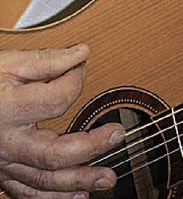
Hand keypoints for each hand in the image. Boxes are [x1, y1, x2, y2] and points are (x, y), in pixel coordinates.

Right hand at [0, 44, 123, 198]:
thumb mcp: (8, 63)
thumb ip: (47, 60)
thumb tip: (82, 53)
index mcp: (9, 109)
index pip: (56, 100)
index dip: (76, 80)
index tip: (81, 67)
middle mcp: (6, 142)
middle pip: (53, 154)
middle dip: (90, 147)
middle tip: (117, 135)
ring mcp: (3, 162)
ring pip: (43, 181)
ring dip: (78, 181)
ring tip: (107, 179)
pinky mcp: (1, 174)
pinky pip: (27, 192)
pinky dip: (53, 197)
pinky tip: (78, 195)